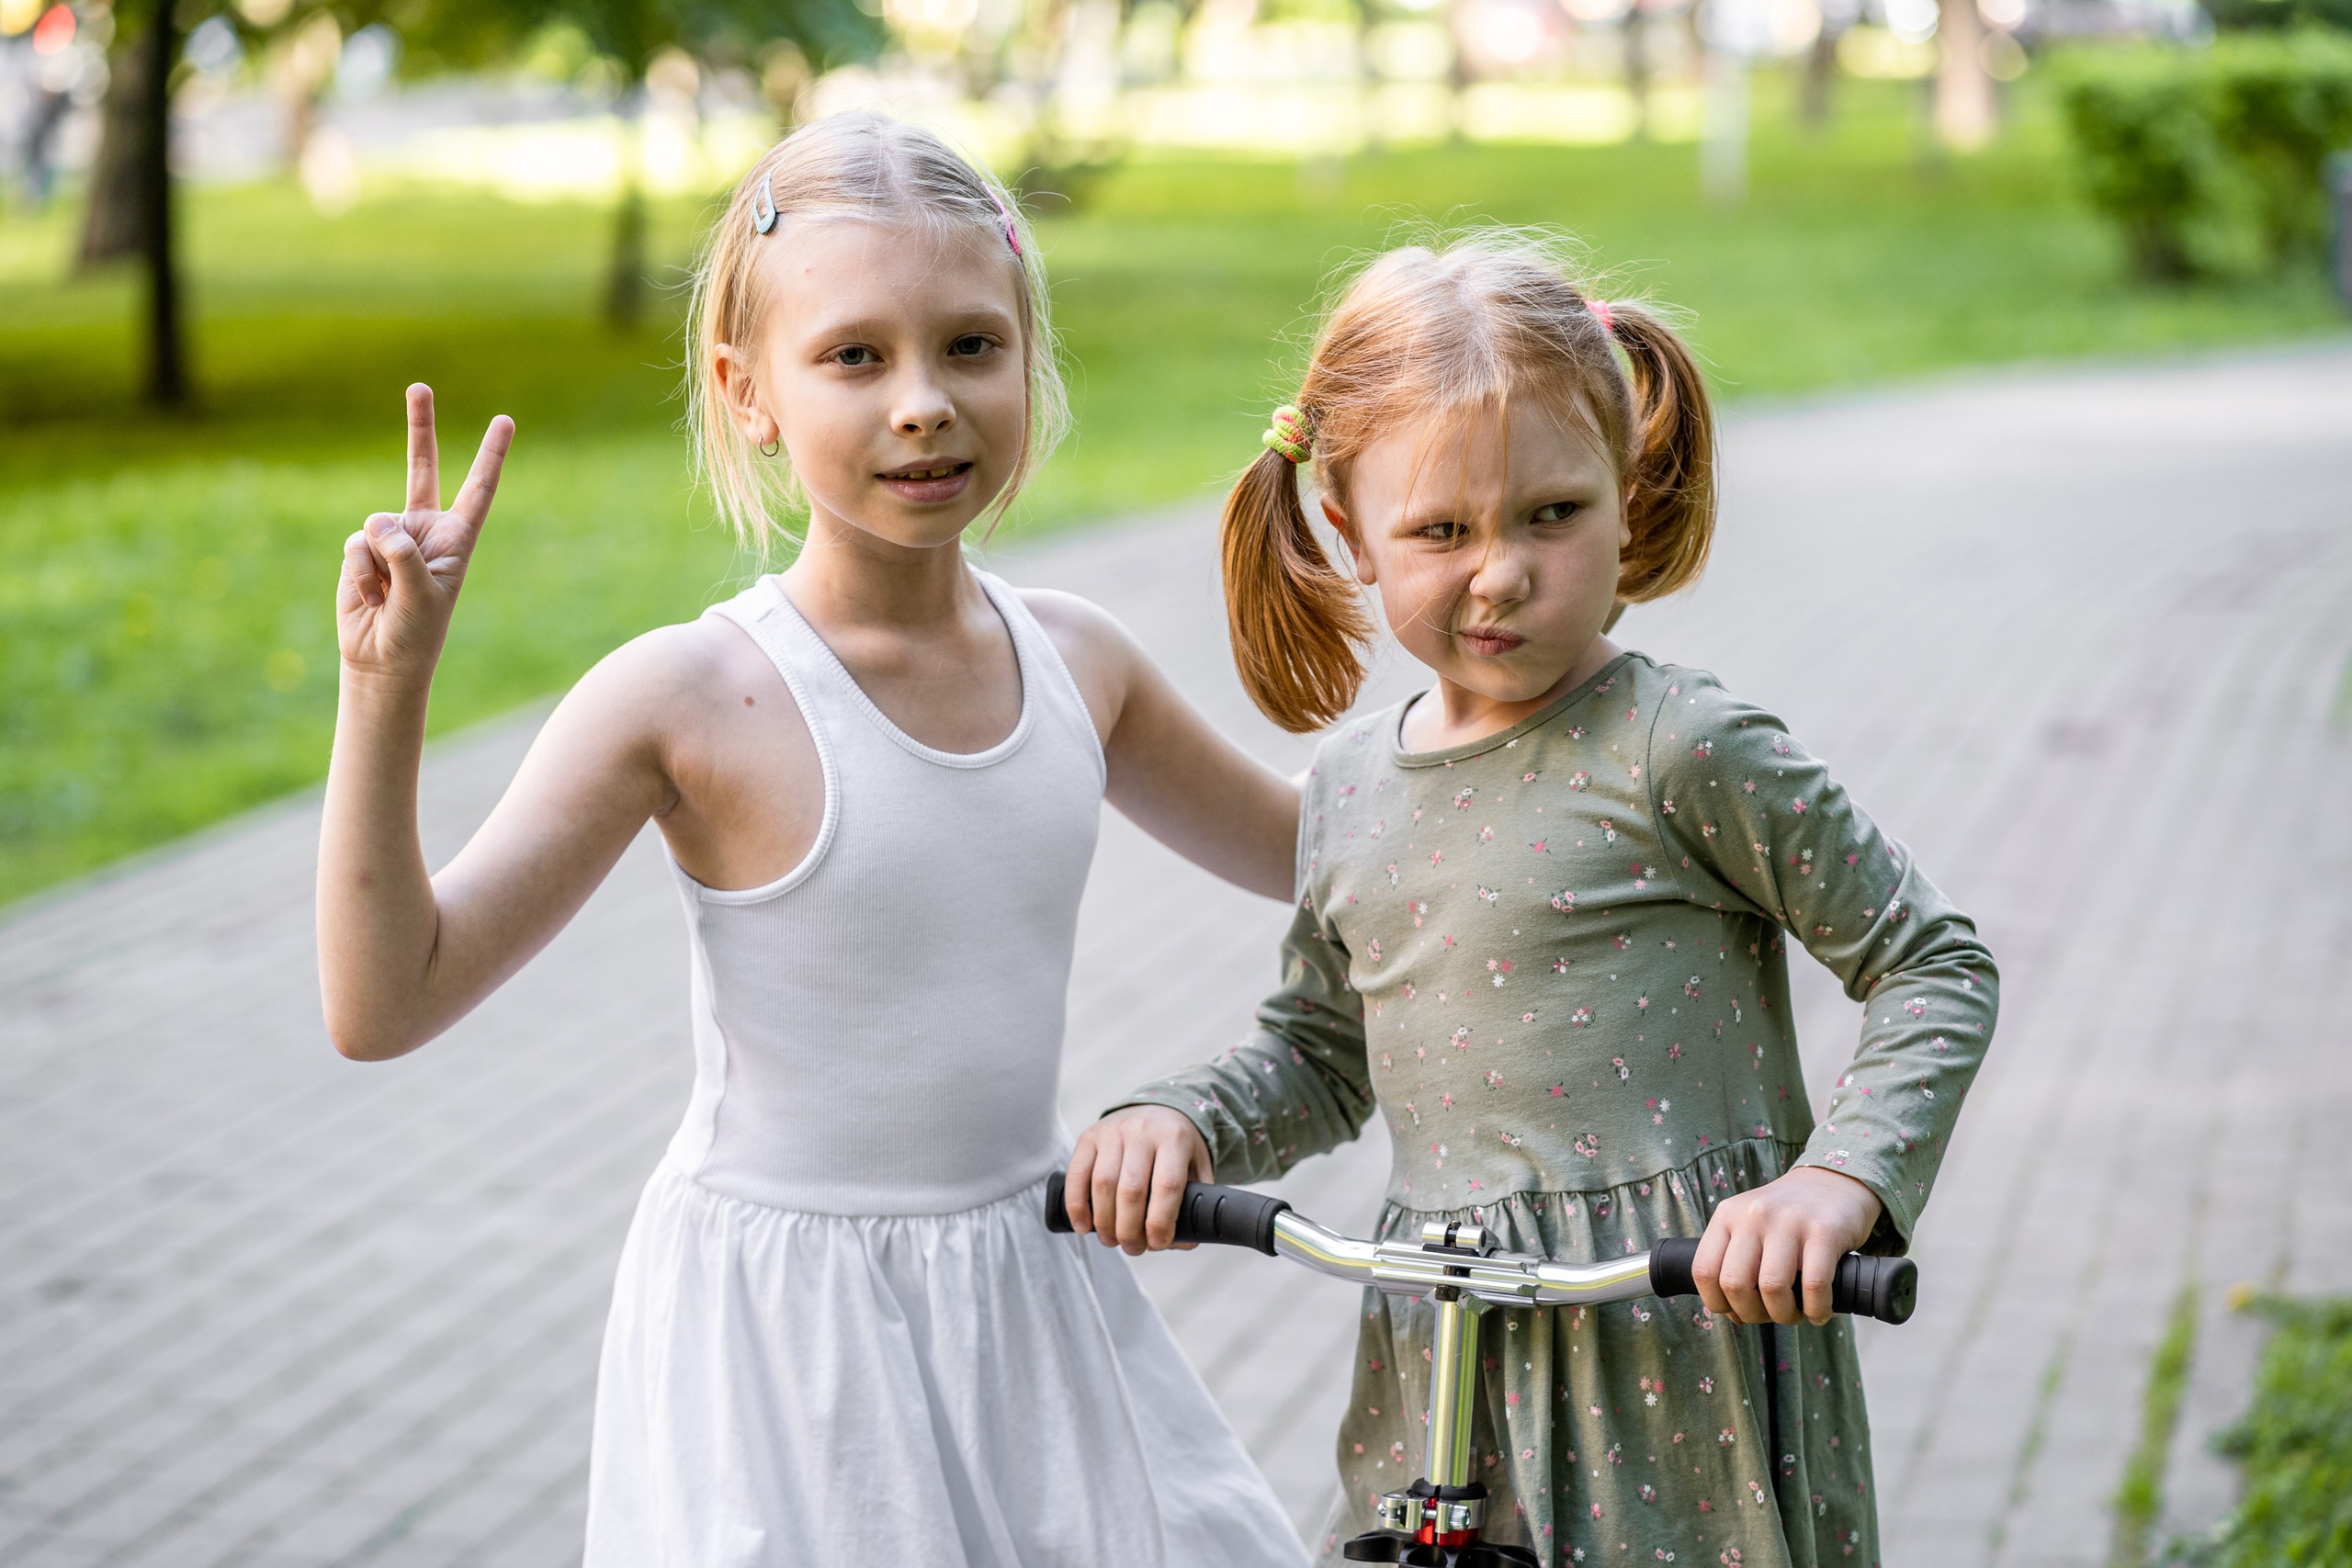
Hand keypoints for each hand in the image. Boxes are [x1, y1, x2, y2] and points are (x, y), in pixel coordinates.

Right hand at [338, 384, 513, 685]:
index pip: (478, 489)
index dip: (490, 454)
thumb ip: (405, 556)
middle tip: (420, 386)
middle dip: (421, 427)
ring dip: (377, 563)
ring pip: (375, 524)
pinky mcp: (361, 549)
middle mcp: (425, 530)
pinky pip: (354, 545)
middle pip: (422, 468)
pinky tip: (371, 596)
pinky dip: (360, 572)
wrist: (382, 659)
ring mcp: (392, 537)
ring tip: (388, 595)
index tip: (505, 420)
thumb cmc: (416, 633)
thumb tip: (376, 523)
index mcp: (457, 539)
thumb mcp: (422, 596)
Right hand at [1064, 1106, 1210, 1254]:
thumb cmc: (1179, 1147)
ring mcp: (1112, 1131)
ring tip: (1112, 1240)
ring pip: (1102, 1185)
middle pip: (1131, 1190)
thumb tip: (1177, 1243)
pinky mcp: (1089, 1136)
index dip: (1160, 1222)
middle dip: (1129, 1230)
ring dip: (1104, 1223)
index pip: (1167, 1186)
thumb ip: (1194, 1204)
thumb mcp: (1198, 1168)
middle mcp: (1142, 1131)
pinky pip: (1076, 1174)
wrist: (1158, 1108)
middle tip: (1133, 1248)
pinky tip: (1084, 1226)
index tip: (1157, 1243)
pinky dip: (1076, 1205)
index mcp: (1175, 1138)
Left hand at [1691, 1166, 1882, 1326]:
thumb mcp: (1749, 1225)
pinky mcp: (1824, 1230)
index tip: (1737, 1312)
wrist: (1833, 1183)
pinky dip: (1816, 1310)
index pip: (1703, 1270)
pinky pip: (1813, 1285)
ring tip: (1795, 1314)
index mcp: (1727, 1215)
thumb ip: (1735, 1261)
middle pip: (1735, 1284)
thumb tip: (1733, 1314)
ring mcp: (1788, 1221)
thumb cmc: (1787, 1217)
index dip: (1717, 1303)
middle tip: (1771, 1315)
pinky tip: (1819, 1311)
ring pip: (1772, 1288)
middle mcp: (1753, 1215)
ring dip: (1784, 1315)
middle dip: (1752, 1314)